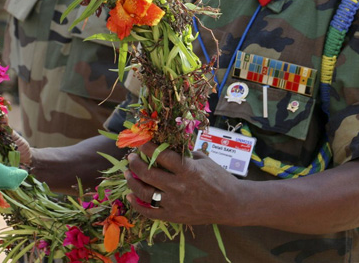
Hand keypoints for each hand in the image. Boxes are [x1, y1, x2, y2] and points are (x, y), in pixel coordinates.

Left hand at [124, 141, 239, 225]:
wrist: (231, 204)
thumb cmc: (219, 179)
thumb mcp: (204, 160)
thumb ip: (185, 154)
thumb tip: (167, 145)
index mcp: (188, 170)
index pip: (162, 155)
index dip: (147, 147)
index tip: (139, 142)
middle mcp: (179, 186)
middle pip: (148, 173)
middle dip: (135, 163)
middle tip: (131, 157)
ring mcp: (175, 203)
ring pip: (145, 193)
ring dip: (132, 182)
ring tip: (127, 174)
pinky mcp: (174, 216)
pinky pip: (150, 212)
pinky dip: (137, 205)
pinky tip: (130, 197)